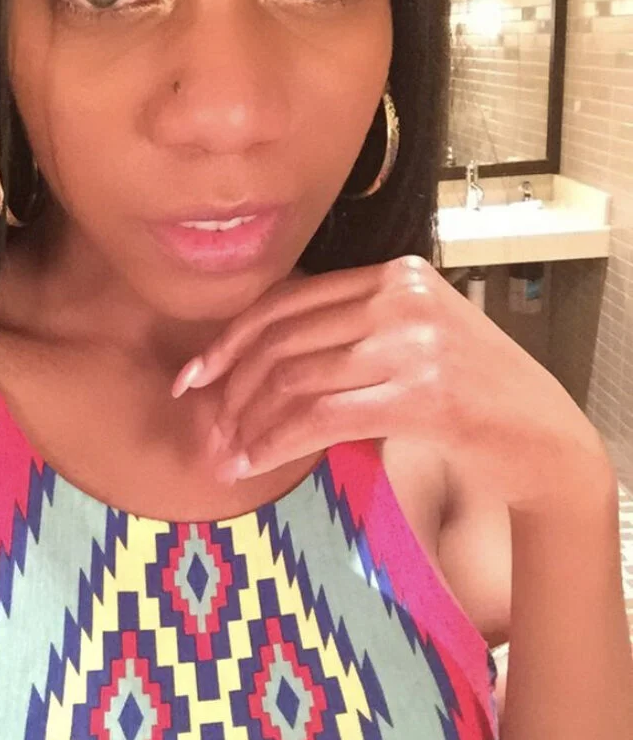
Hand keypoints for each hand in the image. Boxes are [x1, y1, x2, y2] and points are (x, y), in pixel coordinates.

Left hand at [171, 255, 613, 513]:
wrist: (544, 439)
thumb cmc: (471, 397)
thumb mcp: (413, 342)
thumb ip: (349, 335)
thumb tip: (257, 365)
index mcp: (395, 275)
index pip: (287, 300)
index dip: (229, 339)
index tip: (195, 376)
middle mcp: (402, 298)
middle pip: (283, 340)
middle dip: (230, 390)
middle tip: (205, 428)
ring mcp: (415, 343)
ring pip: (295, 380)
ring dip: (247, 424)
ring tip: (223, 455)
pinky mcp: (423, 395)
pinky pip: (320, 418)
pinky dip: (275, 443)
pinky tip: (253, 463)